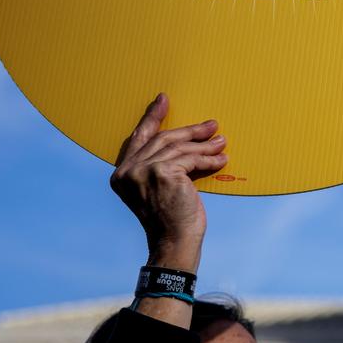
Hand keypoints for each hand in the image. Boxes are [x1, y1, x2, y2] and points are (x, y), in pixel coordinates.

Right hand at [110, 93, 227, 270]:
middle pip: (163, 139)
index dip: (152, 117)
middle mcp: (128, 170)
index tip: (163, 100)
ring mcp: (144, 170)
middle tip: (211, 125)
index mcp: (121, 173)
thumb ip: (159, 165)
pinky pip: (192, 159)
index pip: (139, 137)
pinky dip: (209, 160)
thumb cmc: (170, 219)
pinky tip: (221, 159)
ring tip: (222, 142)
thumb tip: (185, 141)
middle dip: (190, 131)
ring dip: (205, 145)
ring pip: (180, 148)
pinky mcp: (163, 173)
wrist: (174, 243)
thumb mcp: (158, 188)